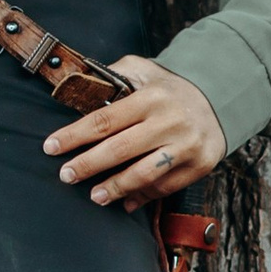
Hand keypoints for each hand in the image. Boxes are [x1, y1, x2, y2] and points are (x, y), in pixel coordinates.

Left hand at [43, 55, 225, 211]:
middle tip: (65, 175)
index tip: (51, 147)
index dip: (74, 135)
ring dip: (115, 188)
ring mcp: (186, 146)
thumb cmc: (168, 88)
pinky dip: (142, 196)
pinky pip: (165, 187)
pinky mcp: (199, 166)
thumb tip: (77, 84)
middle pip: (120, 149)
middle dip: (88, 165)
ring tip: (94, 196)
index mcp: (151, 97)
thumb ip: (114, 75)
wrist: (220, 100)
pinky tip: (124, 201)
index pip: (105, 119)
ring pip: (144, 174)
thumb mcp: (144, 70)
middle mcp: (170, 122)